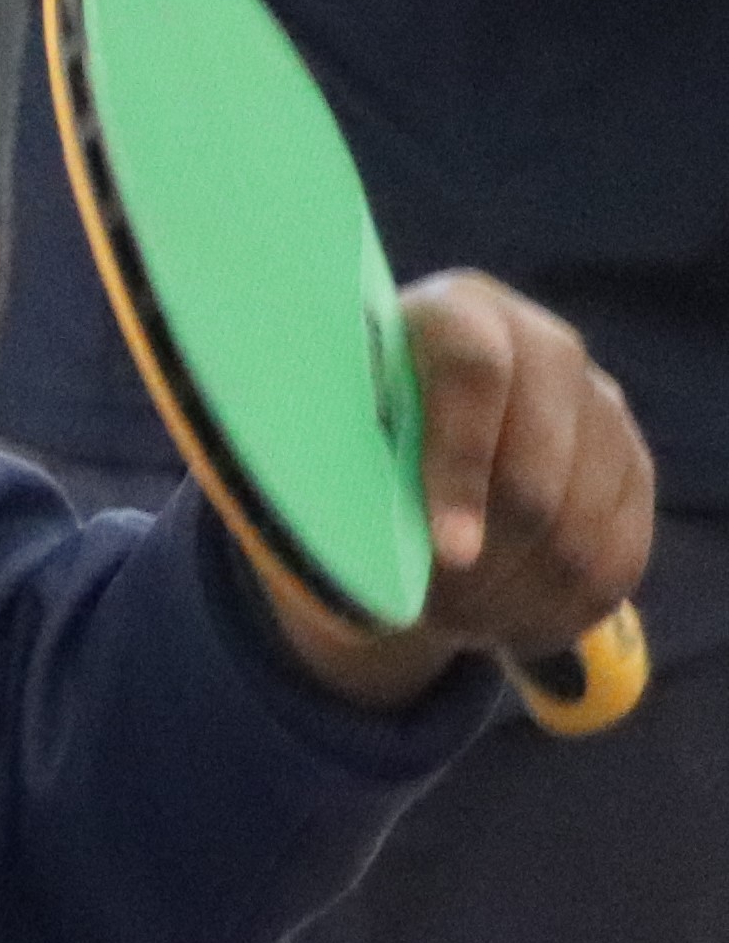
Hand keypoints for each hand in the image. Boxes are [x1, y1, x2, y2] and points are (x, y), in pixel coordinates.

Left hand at [257, 272, 653, 708]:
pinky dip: (560, 610)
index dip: (459, 466)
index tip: (442, 553)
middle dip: (482, 566)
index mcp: (452, 314)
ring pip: (579, 529)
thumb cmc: (335, 437)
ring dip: (514, 597)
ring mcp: (598, 405)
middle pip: (535, 477)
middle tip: (431, 614)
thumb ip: (322, 456)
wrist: (404, 439)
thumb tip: (346, 525)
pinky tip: (507, 628)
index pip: (474, 373)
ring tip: (456, 622)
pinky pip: (617, 557)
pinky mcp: (632, 465)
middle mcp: (543, 344)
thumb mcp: (309, 436)